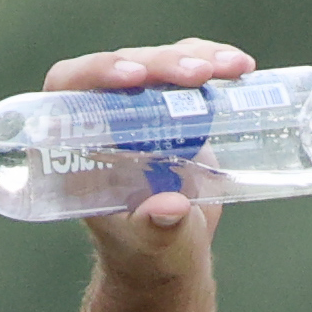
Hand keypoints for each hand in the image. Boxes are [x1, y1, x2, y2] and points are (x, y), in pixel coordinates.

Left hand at [38, 38, 253, 270]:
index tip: (134, 77)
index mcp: (76, 143)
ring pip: (158, 63)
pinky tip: (241, 66)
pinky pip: (188, 70)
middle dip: (160, 64)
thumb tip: (169, 209)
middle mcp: (103, 116)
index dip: (96, 72)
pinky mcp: (173, 105)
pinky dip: (214, 62)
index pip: (70, 88)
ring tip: (233, 68)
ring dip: (192, 57)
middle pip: (123, 68)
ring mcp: (140, 107)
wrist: (172, 252)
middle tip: (197, 75)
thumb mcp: (151, 247)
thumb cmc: (147, 254)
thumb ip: (157, 230)